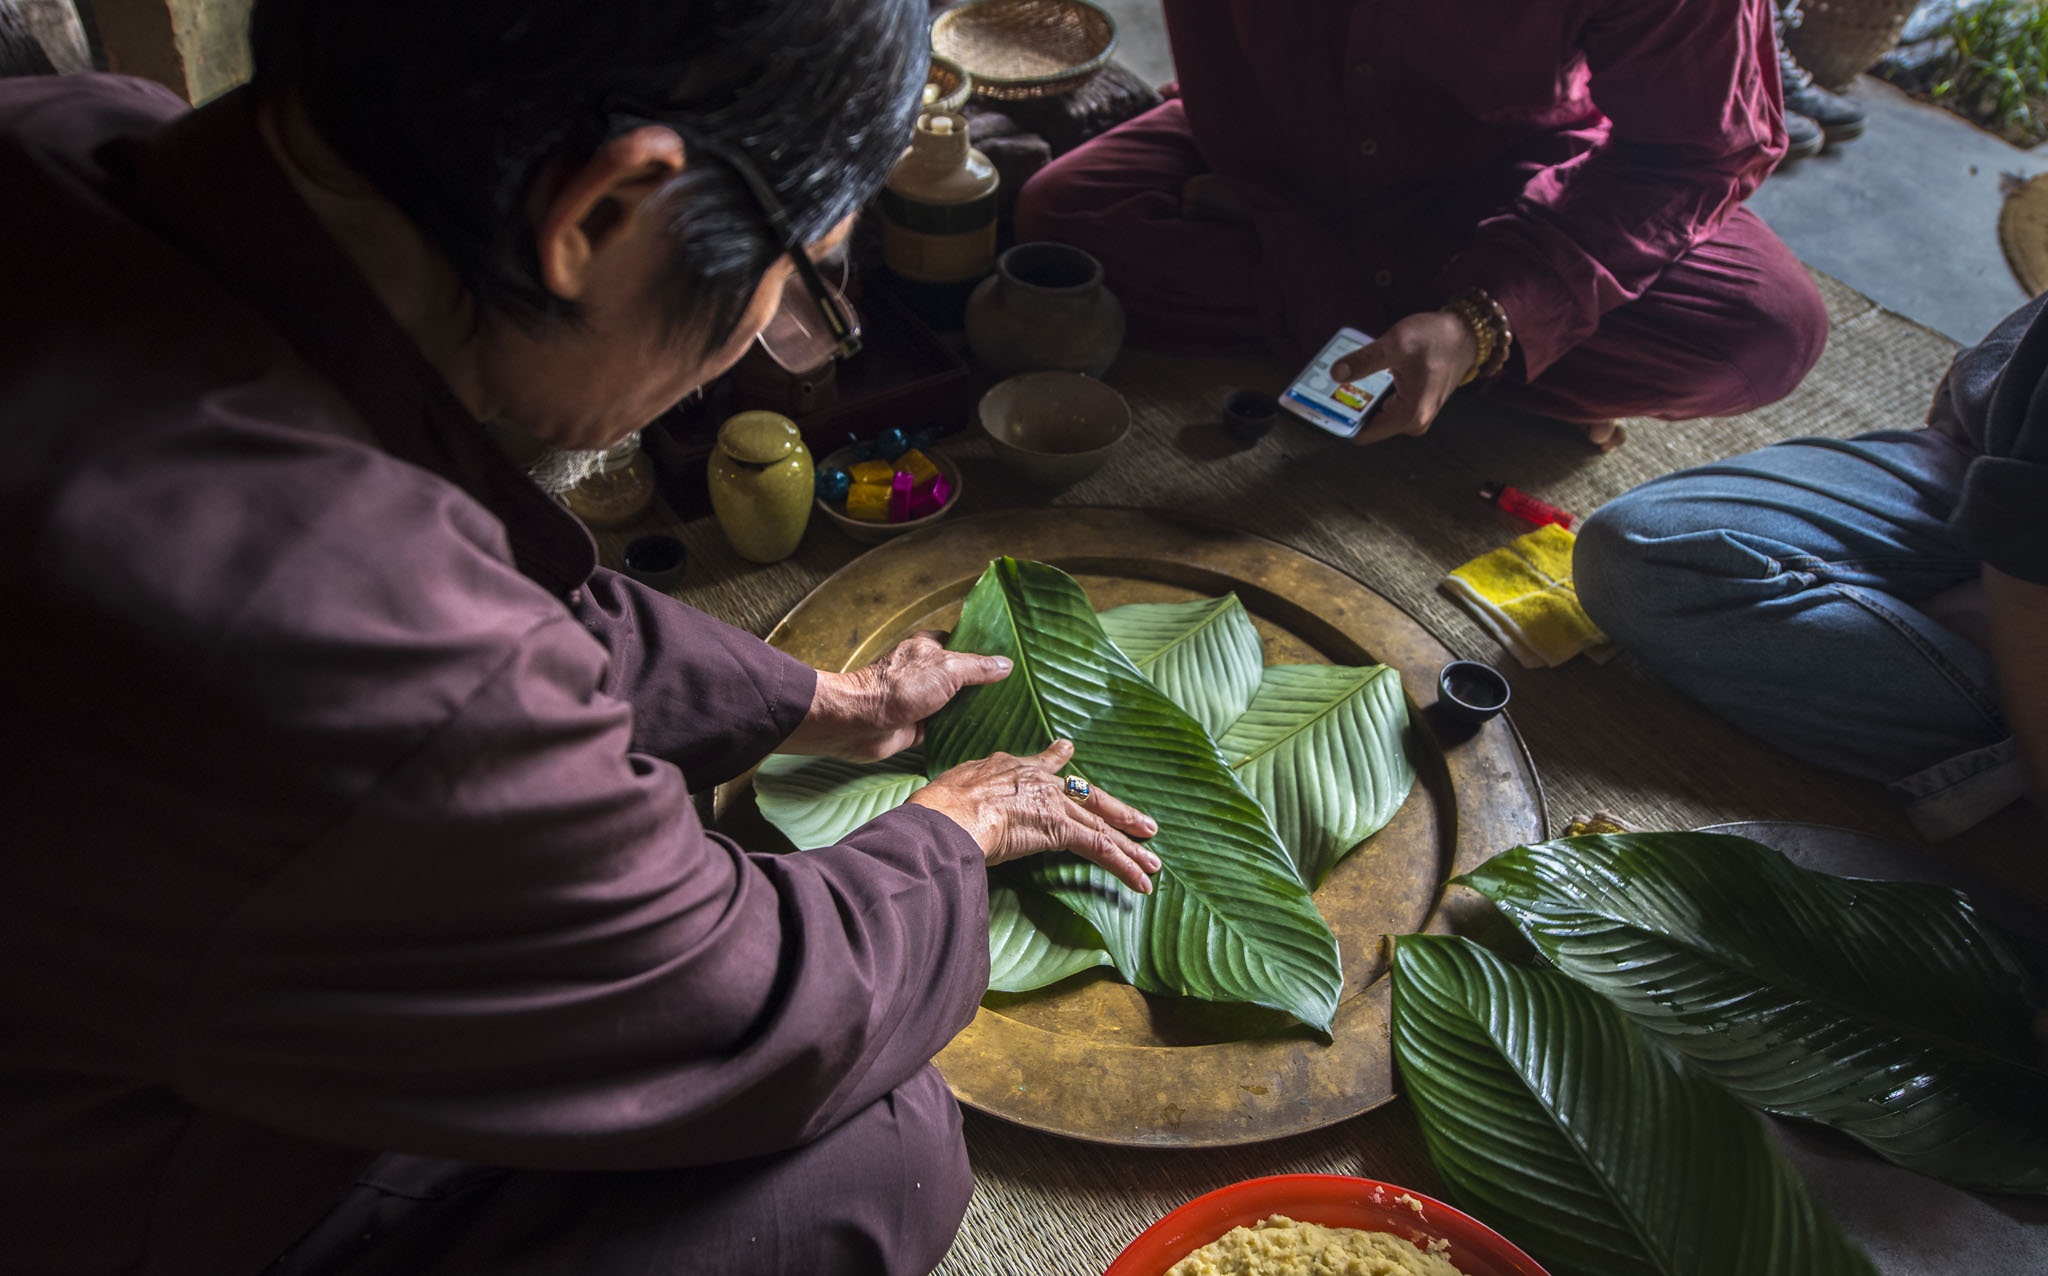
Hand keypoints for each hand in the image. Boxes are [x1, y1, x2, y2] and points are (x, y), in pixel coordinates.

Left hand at [779, 630, 1011, 762]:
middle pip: (963, 677)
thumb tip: (1006, 664)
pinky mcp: (919, 725)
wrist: (861, 723)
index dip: (986, 652)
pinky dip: (963, 732)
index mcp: (930, 649)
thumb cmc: (899, 688)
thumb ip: (977, 667)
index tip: (1013, 662)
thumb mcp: (946, 669)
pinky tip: (986, 735)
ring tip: (1011, 716)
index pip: (964, 644)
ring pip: (957, 704)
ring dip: (975, 711)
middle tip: (1017, 693)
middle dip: (985, 685)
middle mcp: (926, 672)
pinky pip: (948, 728)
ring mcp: (923, 700)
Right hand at [909, 739, 1161, 893]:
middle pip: (1087, 795)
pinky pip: (1100, 848)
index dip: (1058, 759)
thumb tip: (953, 802)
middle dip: (1118, 811)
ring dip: (1129, 847)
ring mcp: (1053, 804)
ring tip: (1152, 864)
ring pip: (1100, 825)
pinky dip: (1124, 866)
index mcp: (1011, 768)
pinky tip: (1140, 883)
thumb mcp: (954, 789)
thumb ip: (966, 792)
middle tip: (1145, 823)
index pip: (1042, 764)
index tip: (1068, 750)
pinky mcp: (1061, 829)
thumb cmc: (940, 809)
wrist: (949, 815)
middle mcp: (1038, 781)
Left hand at [1329, 310, 1477, 445]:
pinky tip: (1360, 378)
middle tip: (1322, 390)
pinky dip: (1372, 394)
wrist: (1467, 333)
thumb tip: (1336, 373)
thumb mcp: (1397, 345)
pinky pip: (1385, 405)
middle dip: (1347, 409)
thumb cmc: (1437, 339)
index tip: (1319, 409)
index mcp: (1409, 417)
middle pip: (1367, 424)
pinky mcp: (1415, 404)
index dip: (1340, 423)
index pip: (1362, 434)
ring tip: (1337, 382)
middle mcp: (1413, 422)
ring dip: (1358, 400)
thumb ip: (1365, 360)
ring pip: (1375, 414)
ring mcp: (1415, 415)